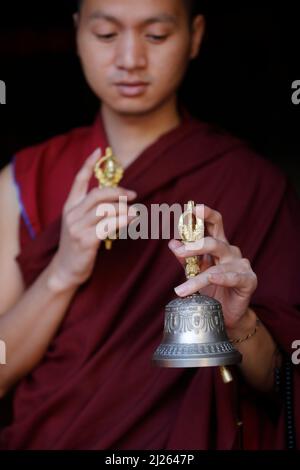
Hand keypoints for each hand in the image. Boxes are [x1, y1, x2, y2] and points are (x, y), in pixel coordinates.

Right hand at [50, 148, 136, 290]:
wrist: (65, 270)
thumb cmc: (77, 245)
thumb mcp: (80, 223)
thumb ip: (92, 209)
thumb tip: (115, 196)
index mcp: (69, 206)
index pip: (78, 180)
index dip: (88, 164)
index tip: (98, 151)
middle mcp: (71, 214)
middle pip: (97, 194)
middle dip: (118, 192)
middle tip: (133, 195)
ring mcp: (76, 228)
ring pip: (105, 210)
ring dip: (123, 208)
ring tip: (136, 212)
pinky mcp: (85, 241)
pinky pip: (107, 225)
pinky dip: (122, 220)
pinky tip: (131, 220)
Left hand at [168, 205, 257, 330]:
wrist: (227, 314)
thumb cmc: (212, 290)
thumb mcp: (196, 273)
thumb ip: (186, 258)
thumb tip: (172, 243)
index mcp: (218, 245)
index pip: (214, 223)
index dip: (205, 214)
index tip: (192, 208)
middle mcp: (230, 252)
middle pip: (215, 241)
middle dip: (196, 245)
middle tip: (180, 252)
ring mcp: (240, 265)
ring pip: (217, 267)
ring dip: (197, 278)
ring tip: (180, 289)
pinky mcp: (249, 280)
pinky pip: (233, 277)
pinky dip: (221, 278)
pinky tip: (212, 278)